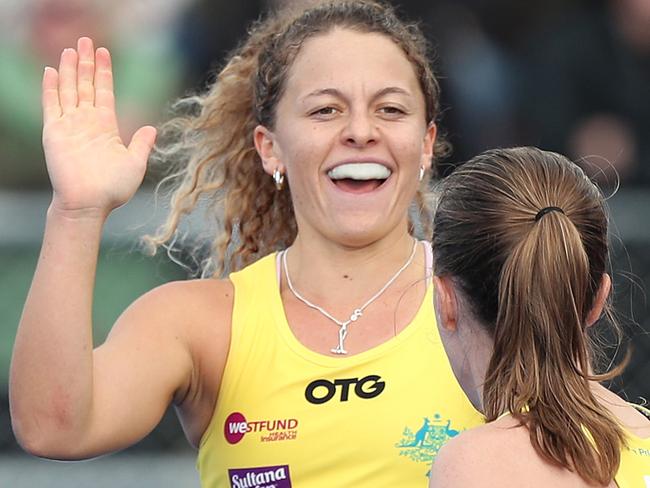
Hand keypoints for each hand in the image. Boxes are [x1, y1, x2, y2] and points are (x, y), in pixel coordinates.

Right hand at [42, 37, 156, 217]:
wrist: (89, 203)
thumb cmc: (113, 189)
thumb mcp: (135, 164)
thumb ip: (141, 144)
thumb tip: (151, 128)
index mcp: (106, 126)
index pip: (104, 91)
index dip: (104, 72)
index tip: (104, 52)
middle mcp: (87, 122)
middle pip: (86, 84)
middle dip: (86, 62)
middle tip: (86, 40)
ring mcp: (70, 125)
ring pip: (69, 89)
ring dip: (69, 68)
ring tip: (70, 48)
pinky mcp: (55, 132)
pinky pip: (51, 105)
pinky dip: (50, 88)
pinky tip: (50, 71)